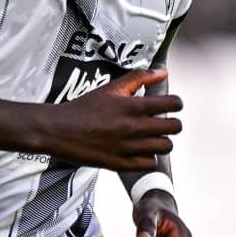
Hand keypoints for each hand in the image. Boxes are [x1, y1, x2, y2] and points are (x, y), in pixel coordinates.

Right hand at [33, 69, 180, 171]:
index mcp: (132, 107)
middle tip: (164, 121)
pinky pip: (150, 163)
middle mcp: (133, 128)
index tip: (172, 105)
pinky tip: (141, 149)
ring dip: (162, 140)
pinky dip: (149, 157)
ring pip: (165, 146)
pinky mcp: (121, 164)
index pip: (172, 104)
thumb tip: (162, 72)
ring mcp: (128, 148)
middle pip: (174, 127)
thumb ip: (139, 78)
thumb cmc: (83, 109)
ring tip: (152, 136)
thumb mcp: (111, 88)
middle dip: (172, 122)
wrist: (59, 130)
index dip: (176, 103)